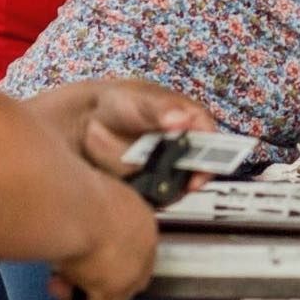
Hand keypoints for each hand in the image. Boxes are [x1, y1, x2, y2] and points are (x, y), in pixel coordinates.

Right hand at [47, 179, 158, 299]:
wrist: (72, 205)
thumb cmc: (75, 187)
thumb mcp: (90, 182)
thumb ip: (93, 188)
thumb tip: (87, 174)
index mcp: (142, 215)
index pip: (134, 243)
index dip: (108, 253)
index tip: (88, 256)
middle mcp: (144, 243)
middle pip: (126, 270)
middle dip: (96, 274)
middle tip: (68, 272)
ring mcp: (132, 268)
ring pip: (110, 292)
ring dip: (82, 292)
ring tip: (58, 286)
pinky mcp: (113, 290)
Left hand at [73, 79, 216, 180]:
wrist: (88, 118)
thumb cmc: (121, 101)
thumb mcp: (142, 101)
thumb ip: (161, 110)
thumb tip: (181, 120)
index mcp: (190, 120)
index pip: (212, 142)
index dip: (210, 160)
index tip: (197, 177)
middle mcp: (184, 144)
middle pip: (200, 167)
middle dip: (192, 180)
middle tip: (179, 189)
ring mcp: (168, 163)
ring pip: (181, 184)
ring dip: (172, 191)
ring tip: (155, 191)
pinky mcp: (151, 179)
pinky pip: (160, 194)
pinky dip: (155, 198)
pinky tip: (143, 194)